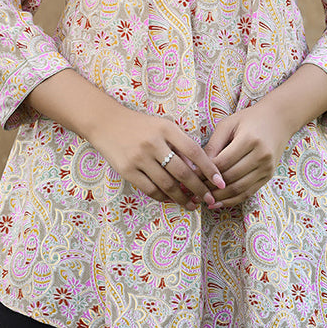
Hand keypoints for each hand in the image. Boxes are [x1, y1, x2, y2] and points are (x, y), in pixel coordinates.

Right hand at [87, 104, 225, 210]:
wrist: (106, 123)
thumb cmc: (140, 125)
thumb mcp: (162, 126)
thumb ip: (179, 143)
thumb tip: (198, 170)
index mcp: (166, 128)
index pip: (193, 151)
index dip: (209, 168)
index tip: (220, 182)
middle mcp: (153, 143)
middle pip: (182, 172)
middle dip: (199, 189)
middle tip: (209, 199)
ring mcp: (139, 158)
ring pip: (167, 185)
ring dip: (183, 198)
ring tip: (193, 204)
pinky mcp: (127, 170)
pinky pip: (150, 189)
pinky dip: (164, 197)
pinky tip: (172, 200)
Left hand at [202, 100, 293, 208]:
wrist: (278, 119)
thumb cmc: (249, 119)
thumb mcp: (228, 125)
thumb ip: (213, 144)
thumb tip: (198, 167)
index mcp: (249, 139)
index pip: (223, 162)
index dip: (206, 172)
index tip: (191, 177)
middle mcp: (261, 155)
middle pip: (231, 177)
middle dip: (211, 187)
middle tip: (194, 191)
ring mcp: (267, 168)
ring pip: (239, 189)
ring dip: (220, 197)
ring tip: (204, 200)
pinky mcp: (268, 176)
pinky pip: (248, 193)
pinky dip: (232, 200)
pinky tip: (218, 203)